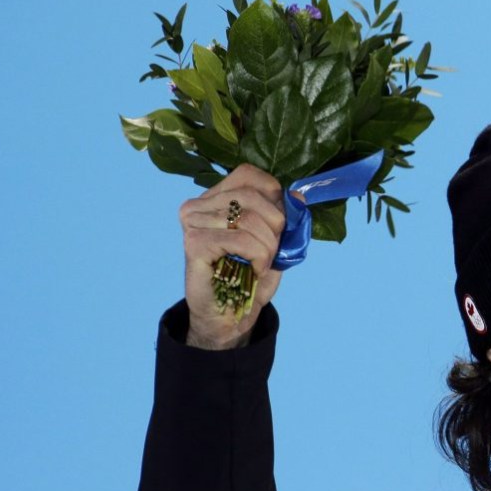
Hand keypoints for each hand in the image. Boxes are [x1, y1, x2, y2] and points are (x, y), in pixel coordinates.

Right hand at [179, 164, 287, 349]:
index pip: (249, 175)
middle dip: (275, 227)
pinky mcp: (194, 244)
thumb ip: (283, 216)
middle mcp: (198, 205)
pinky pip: (241, 239)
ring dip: (268, 247)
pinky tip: (252, 270)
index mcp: (215, 197)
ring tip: (260, 264)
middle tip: (271, 251)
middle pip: (252, 196)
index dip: (274, 199)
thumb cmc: (249, 277)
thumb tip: (299, 197)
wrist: (230, 316)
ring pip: (249, 220)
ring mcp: (192, 223)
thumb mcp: (274, 241)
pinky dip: (258, 257)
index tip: (278, 227)